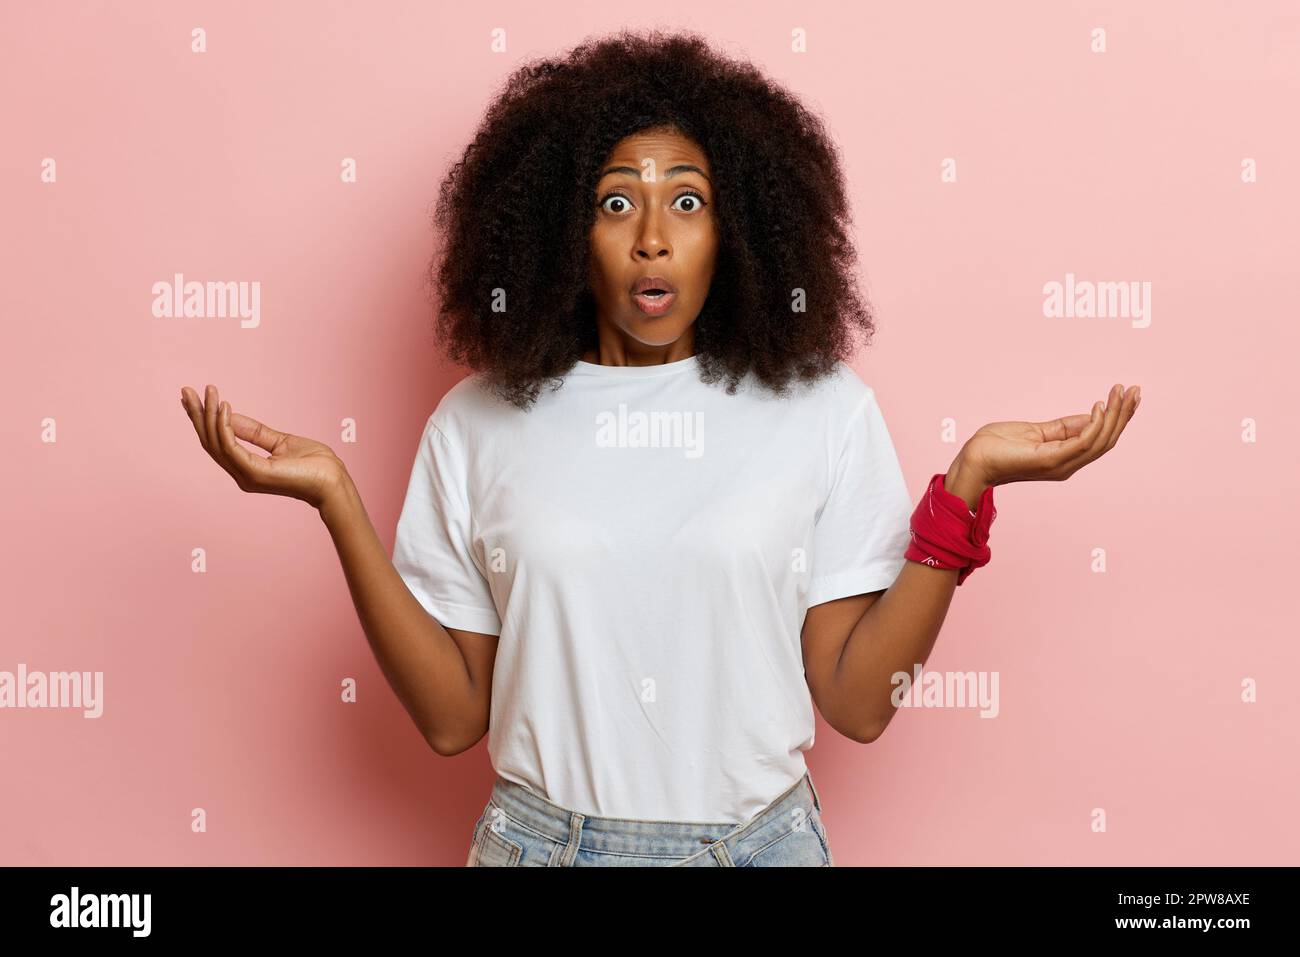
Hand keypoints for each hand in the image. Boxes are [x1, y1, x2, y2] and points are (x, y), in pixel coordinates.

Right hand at [180, 384, 347, 509]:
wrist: (334, 481)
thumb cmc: (314, 465)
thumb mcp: (280, 441)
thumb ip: (254, 432)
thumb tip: (229, 415)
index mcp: (246, 468)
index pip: (217, 442)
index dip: (203, 420)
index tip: (195, 398)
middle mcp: (241, 474)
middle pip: (209, 442)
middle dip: (197, 415)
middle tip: (186, 391)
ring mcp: (246, 475)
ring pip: (216, 442)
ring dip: (209, 415)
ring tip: (209, 391)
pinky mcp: (255, 472)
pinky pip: (231, 446)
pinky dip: (225, 425)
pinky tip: (224, 407)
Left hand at [956, 383, 1140, 488]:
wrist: (974, 460)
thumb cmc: (998, 446)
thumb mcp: (1037, 432)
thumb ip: (1064, 428)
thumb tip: (1091, 415)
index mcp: (1065, 458)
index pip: (1100, 438)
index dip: (1117, 417)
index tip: (1127, 394)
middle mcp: (1068, 464)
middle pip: (1107, 440)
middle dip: (1123, 414)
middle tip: (1134, 390)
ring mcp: (1060, 464)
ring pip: (1100, 440)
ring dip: (1115, 415)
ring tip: (1122, 393)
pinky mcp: (1050, 460)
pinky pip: (1082, 443)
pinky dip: (1094, 425)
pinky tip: (1098, 406)